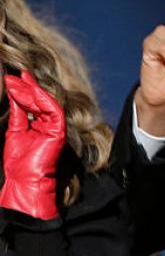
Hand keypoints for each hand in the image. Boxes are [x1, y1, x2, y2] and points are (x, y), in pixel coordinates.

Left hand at [2, 71, 66, 219]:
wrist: (24, 179)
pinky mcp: (59, 130)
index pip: (35, 103)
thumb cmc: (19, 162)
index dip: (27, 88)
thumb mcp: (14, 131)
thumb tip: (14, 93)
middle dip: (27, 87)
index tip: (16, 76)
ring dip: (31, 91)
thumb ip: (18, 113)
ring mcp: (56, 126)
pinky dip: (41, 98)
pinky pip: (52, 109)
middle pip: (41, 100)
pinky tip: (29, 91)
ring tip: (16, 82)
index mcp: (41, 125)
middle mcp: (50, 124)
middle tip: (14, 76)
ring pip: (46, 102)